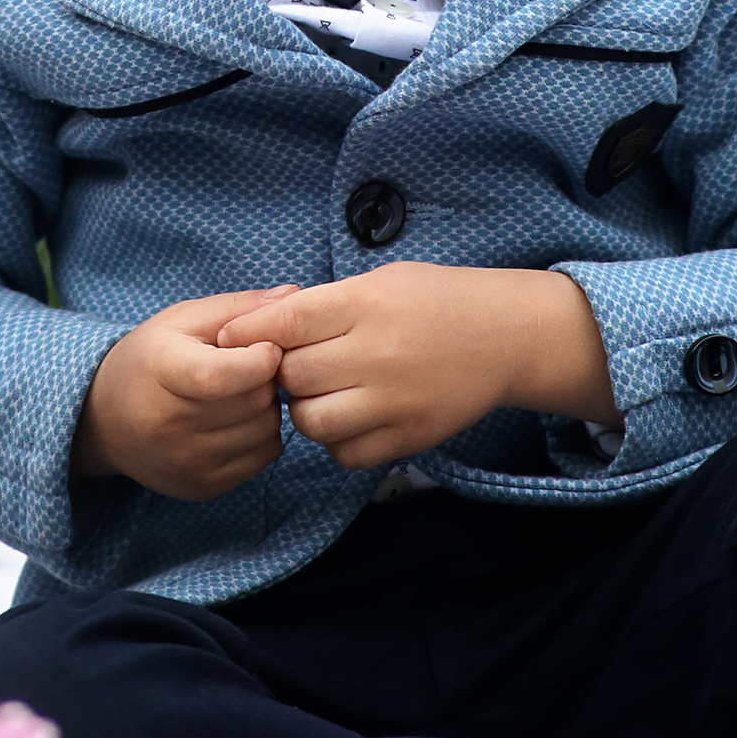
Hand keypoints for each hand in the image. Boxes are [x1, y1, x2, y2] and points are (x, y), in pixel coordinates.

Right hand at [74, 293, 286, 499]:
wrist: (105, 419)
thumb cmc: (150, 359)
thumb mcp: (182, 320)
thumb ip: (237, 307)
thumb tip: (295, 295)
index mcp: (160, 372)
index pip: (224, 374)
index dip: (261, 356)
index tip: (266, 345)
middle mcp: (168, 425)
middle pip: (254, 400)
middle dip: (266, 377)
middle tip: (249, 366)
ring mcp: (185, 461)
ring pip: (266, 429)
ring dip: (266, 407)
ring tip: (240, 393)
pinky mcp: (201, 486)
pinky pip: (264, 457)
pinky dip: (262, 434)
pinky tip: (237, 419)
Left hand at [211, 264, 613, 471]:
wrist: (505, 335)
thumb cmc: (435, 300)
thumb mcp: (378, 282)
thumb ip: (321, 305)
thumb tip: (253, 327)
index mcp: (367, 305)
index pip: (286, 323)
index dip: (249, 334)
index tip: (231, 341)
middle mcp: (379, 354)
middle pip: (293, 376)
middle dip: (283, 373)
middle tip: (295, 366)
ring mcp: (396, 401)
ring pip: (312, 422)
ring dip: (305, 410)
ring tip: (322, 393)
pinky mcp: (410, 437)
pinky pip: (347, 454)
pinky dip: (337, 441)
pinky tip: (350, 417)